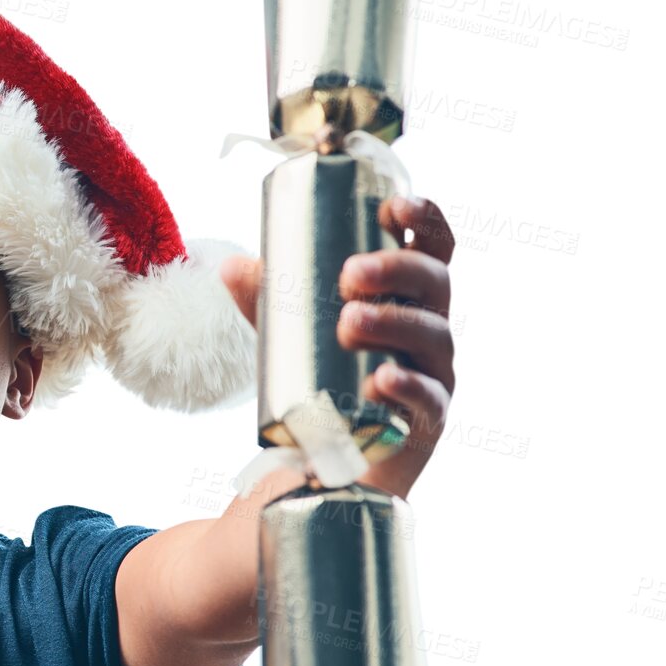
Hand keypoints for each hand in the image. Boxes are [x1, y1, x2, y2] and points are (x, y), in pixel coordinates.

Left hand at [218, 194, 456, 499]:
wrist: (331, 459)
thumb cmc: (325, 380)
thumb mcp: (294, 334)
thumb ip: (267, 300)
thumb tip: (229, 266)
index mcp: (408, 297)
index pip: (432, 248)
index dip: (424, 219)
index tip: (394, 206)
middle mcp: (431, 328)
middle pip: (434, 285)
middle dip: (396, 270)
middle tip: (349, 274)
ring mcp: (435, 373)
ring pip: (431, 337)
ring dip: (393, 323)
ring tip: (348, 321)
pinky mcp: (427, 420)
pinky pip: (428, 399)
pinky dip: (406, 386)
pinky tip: (382, 378)